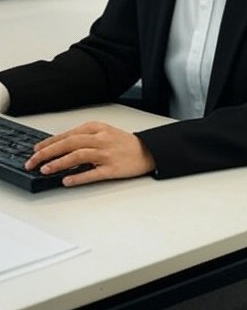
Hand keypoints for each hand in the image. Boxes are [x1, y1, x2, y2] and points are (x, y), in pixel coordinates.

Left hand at [25, 121, 155, 186]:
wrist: (149, 150)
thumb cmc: (124, 143)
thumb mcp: (104, 133)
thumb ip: (83, 138)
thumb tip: (58, 148)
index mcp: (97, 128)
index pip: (68, 134)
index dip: (49, 142)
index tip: (35, 150)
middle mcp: (101, 139)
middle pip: (70, 143)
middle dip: (48, 152)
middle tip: (33, 161)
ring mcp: (107, 154)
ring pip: (79, 156)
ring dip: (60, 163)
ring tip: (45, 170)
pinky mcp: (113, 169)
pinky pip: (93, 173)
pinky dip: (79, 176)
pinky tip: (67, 181)